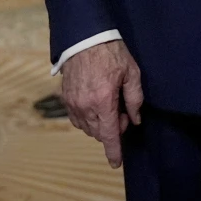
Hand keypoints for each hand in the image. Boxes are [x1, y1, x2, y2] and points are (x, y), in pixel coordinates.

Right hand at [61, 39, 142, 167]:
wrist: (84, 37)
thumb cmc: (111, 52)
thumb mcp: (131, 72)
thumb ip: (134, 99)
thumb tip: (135, 119)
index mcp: (104, 101)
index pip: (109, 135)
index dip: (114, 152)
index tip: (116, 163)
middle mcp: (86, 106)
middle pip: (99, 133)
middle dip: (112, 130)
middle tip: (122, 112)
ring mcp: (73, 103)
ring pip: (87, 128)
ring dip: (99, 125)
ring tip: (108, 107)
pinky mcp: (65, 97)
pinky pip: (76, 119)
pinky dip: (87, 120)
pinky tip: (95, 107)